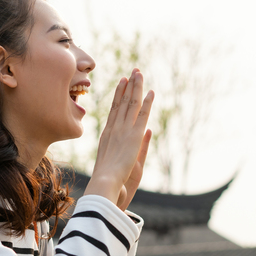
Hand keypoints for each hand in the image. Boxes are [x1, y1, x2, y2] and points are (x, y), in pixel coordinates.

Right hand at [86, 69, 153, 207]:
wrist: (104, 183)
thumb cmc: (106, 179)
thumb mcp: (110, 162)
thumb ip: (119, 151)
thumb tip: (125, 145)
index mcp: (107, 135)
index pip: (113, 110)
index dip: (118, 95)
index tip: (122, 82)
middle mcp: (114, 129)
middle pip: (121, 103)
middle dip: (128, 86)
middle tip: (133, 72)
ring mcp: (123, 130)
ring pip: (131, 104)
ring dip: (136, 88)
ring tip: (140, 73)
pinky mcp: (134, 136)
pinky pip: (141, 115)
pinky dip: (146, 102)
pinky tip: (151, 92)